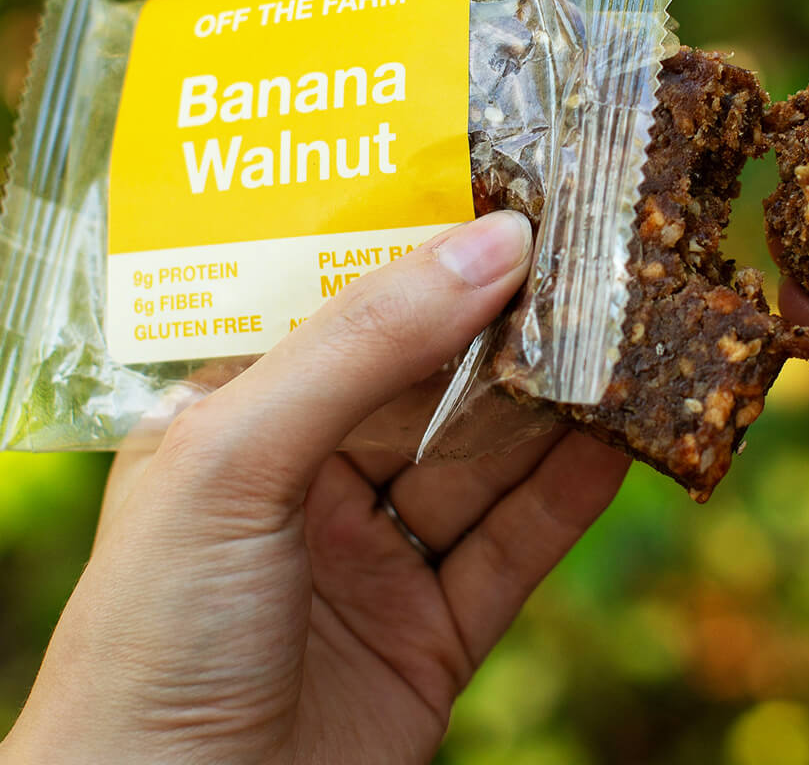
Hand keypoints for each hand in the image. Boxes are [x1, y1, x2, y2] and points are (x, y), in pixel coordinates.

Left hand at [1, 210, 627, 764]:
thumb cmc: (155, 641)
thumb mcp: (238, 460)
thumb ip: (365, 345)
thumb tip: (493, 244)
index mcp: (239, 417)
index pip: (342, 304)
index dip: (423, 248)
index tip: (508, 194)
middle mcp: (309, 475)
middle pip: (432, 378)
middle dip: (508, 324)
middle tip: (592, 256)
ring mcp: (373, 555)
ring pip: (484, 459)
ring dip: (554, 404)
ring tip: (627, 332)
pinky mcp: (431, 631)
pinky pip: (515, 547)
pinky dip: (570, 495)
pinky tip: (622, 440)